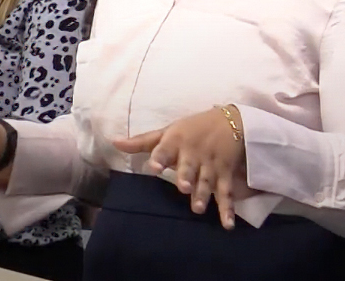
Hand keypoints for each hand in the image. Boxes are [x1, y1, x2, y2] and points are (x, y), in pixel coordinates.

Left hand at [113, 107, 251, 228]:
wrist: (230, 121)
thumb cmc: (191, 129)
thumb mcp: (167, 131)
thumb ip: (141, 142)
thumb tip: (114, 142)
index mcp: (176, 141)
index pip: (165, 149)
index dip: (160, 158)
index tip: (155, 168)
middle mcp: (193, 153)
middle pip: (189, 166)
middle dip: (186, 176)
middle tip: (183, 187)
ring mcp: (210, 164)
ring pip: (206, 180)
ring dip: (203, 194)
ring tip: (198, 208)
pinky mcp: (225, 173)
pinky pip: (226, 192)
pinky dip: (227, 208)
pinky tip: (227, 224)